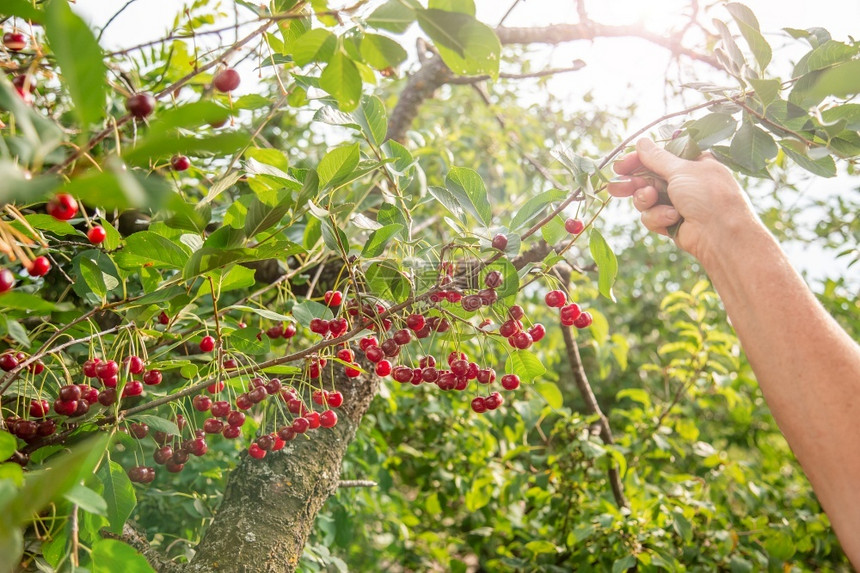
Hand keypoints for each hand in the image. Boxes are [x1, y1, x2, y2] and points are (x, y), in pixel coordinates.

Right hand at [607, 138, 758, 264]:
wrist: (721, 235)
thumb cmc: (708, 196)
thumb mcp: (682, 170)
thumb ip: (657, 158)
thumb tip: (641, 142)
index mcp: (691, 163)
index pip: (658, 157)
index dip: (638, 161)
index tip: (621, 166)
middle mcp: (684, 181)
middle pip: (647, 178)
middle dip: (633, 184)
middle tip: (616, 188)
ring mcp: (677, 202)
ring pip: (645, 199)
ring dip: (646, 200)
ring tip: (652, 200)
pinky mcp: (671, 222)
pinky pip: (651, 216)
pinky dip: (658, 217)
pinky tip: (672, 219)